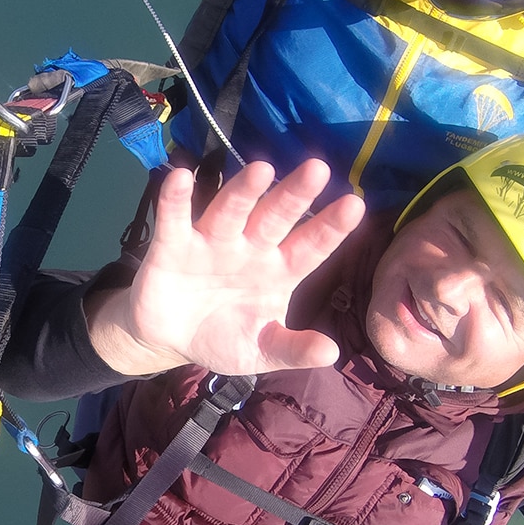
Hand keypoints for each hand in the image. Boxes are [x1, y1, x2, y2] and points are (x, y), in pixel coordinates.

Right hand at [87, 160, 365, 376]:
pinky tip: (181, 177)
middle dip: (294, 195)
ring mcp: (212, 243)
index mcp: (278, 271)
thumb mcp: (260, 351)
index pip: (309, 248)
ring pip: (230, 211)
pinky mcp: (173, 246)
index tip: (354, 206)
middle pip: (275, 218)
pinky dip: (176, 200)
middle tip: (317, 169)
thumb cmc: (223, 337)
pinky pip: (175, 220)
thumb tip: (331, 355)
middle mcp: (250, 249)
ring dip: (244, 191)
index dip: (330, 228)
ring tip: (262, 169)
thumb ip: (292, 350)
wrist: (169, 340)